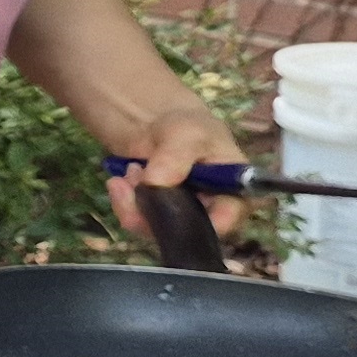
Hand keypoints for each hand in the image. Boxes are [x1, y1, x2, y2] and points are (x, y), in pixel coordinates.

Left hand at [104, 100, 248, 254]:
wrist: (157, 124)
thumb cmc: (187, 127)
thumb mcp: (186, 133)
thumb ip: (174, 157)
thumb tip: (156, 185)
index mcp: (235, 193)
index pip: (226, 221)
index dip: (199, 224)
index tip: (168, 209)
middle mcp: (211, 213)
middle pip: (185, 231)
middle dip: (155, 210)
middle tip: (136, 179)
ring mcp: (183, 218)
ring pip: (156, 229)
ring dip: (135, 202)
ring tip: (132, 170)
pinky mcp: (157, 218)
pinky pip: (137, 222)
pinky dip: (124, 202)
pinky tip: (121, 180)